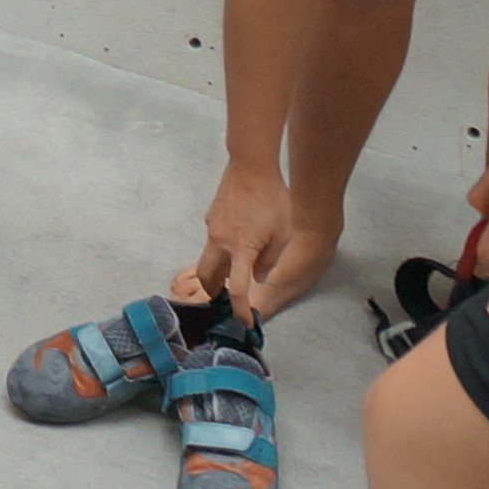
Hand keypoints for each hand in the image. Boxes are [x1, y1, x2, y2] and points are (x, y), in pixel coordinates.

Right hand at [179, 159, 335, 323]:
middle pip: (206, 277)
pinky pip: (214, 239)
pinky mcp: (212, 216)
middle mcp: (220, 242)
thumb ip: (269, 260)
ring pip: (208, 258)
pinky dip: (222, 247)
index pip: (236, 289)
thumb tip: (259, 276)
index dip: (240, 310)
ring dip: (217, 269)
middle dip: (212, 292)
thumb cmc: (272, 200)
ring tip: (236, 267)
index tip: (245, 322)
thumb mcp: (281, 234)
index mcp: (240, 250)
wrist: (251, 166)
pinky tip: (240, 235)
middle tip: (224, 297)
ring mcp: (213, 228)